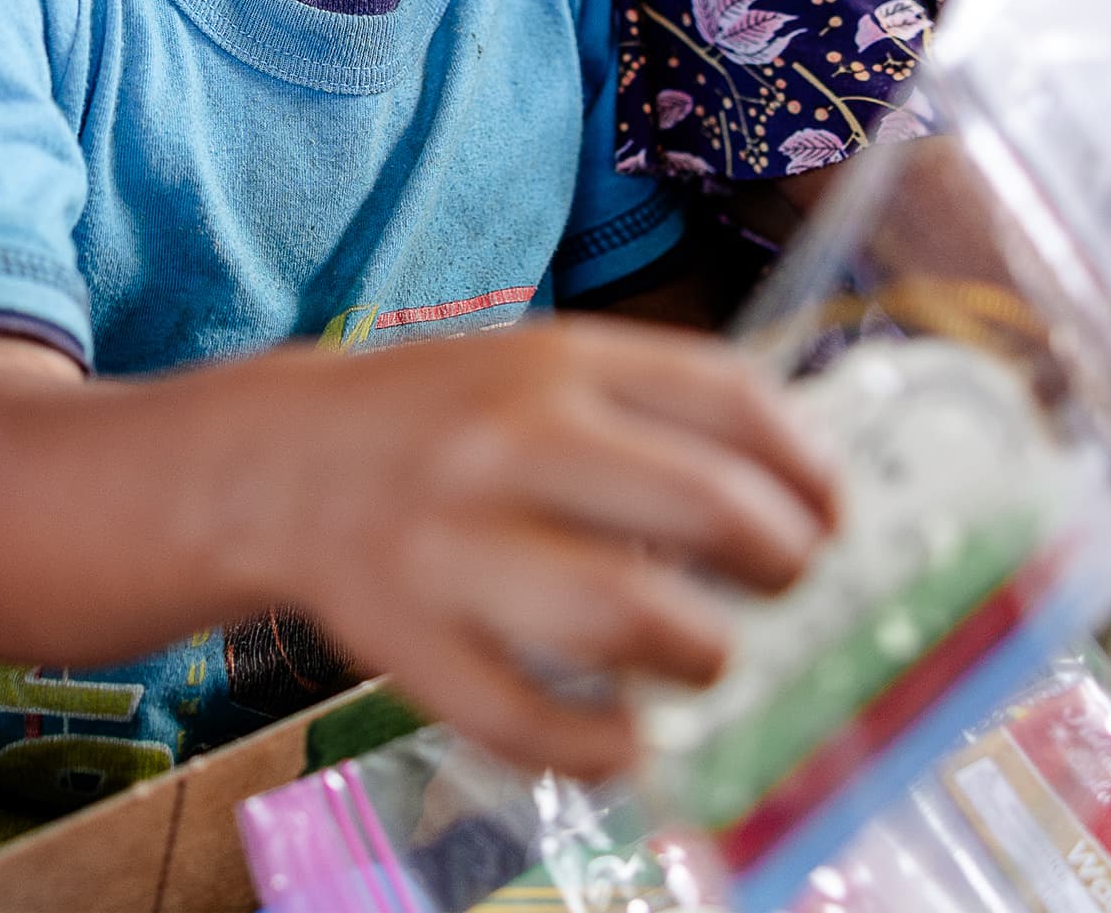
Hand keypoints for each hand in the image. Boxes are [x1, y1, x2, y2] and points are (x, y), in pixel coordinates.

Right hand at [285, 320, 835, 779]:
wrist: (278, 462)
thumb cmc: (441, 420)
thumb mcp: (537, 368)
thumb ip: (650, 409)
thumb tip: (799, 497)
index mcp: (551, 362)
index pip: (725, 397)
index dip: (806, 466)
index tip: (833, 513)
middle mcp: (507, 441)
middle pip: (701, 506)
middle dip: (779, 562)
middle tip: (785, 585)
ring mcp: (456, 545)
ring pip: (627, 617)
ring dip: (704, 655)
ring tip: (706, 657)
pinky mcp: (413, 644)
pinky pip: (533, 724)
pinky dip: (606, 748)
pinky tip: (628, 736)